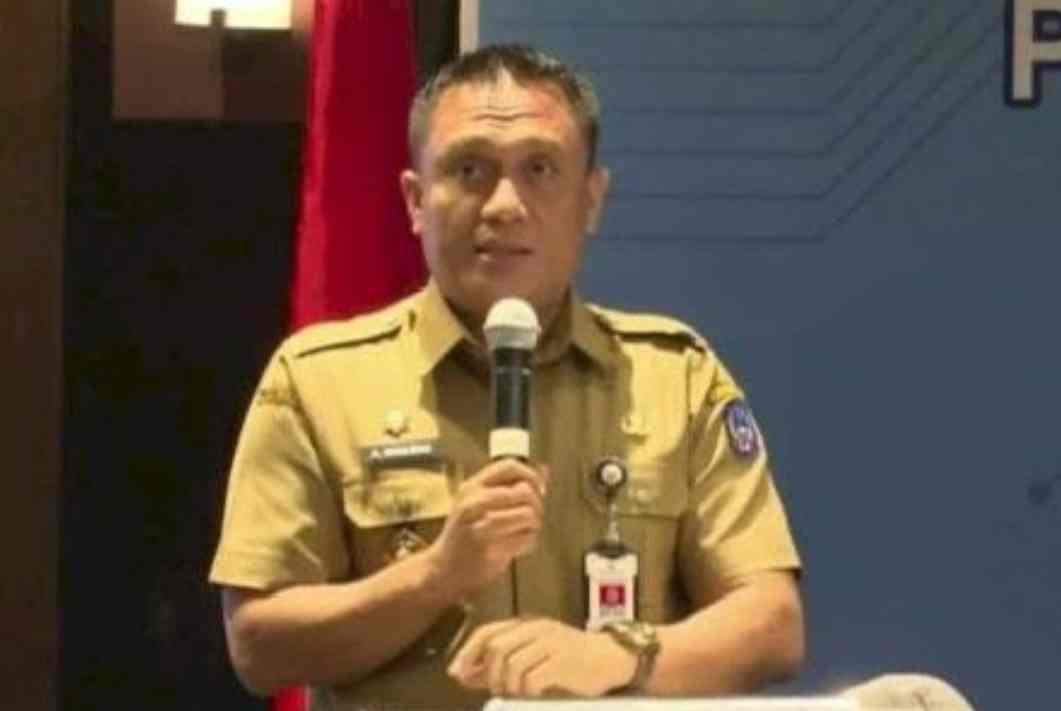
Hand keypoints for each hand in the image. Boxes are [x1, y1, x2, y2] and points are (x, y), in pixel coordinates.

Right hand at [424, 459, 548, 599]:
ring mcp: (479, 525)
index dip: (531, 475)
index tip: (537, 488)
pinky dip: (529, 542)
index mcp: (471, 487)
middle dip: (537, 504)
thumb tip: (545, 470)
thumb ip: (510, 486)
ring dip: (534, 524)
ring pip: (528, 514)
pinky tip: (518, 545)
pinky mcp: (489, 549)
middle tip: (532, 515)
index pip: (509, 466)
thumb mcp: (479, 503)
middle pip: (524, 490)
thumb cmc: (465, 534)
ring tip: (526, 530)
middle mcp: (473, 502)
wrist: (443, 568)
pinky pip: (526, 538)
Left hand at [448, 618, 635, 697]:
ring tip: (518, 693)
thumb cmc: (571, 659)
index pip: (487, 632)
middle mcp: (536, 630)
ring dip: (508, 685)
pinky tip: (534, 694)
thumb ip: (502, 663)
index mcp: (527, 624)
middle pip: (496, 648)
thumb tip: (466, 674)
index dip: (467, 652)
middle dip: (488, 673)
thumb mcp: (536, 654)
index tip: (456, 673)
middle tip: (497, 689)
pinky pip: (531, 679)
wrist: (613, 657)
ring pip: (511, 665)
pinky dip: (526, 691)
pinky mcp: (563, 662)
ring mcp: (550, 644)